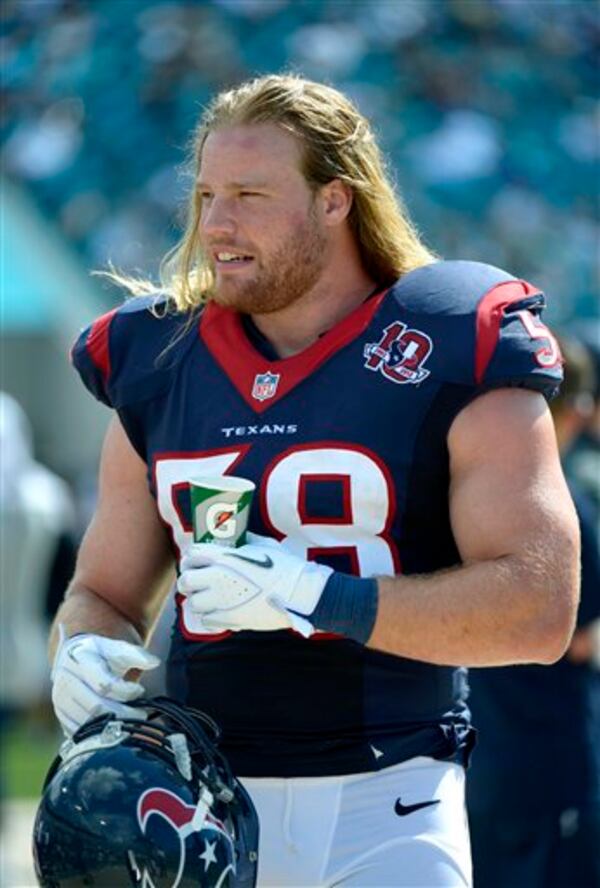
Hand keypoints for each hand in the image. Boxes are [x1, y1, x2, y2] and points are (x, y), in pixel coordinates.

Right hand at [51, 628, 159, 735]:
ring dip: (112, 725)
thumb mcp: (117, 647)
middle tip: (141, 715)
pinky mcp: (61, 715)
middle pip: (96, 707)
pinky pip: (80, 733)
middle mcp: (66, 680)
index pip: (104, 684)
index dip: (126, 691)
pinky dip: (99, 734)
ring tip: (130, 722)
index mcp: (79, 660)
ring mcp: (60, 700)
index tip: (140, 690)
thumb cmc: (101, 653)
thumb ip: (136, 654)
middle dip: (123, 714)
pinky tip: (115, 729)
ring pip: (87, 723)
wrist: (75, 657)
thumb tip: (154, 662)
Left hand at [177, 538, 332, 635]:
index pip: (191, 556)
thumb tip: (237, 539)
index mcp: (224, 557)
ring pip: (193, 604)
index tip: (195, 564)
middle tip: (198, 584)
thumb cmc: (285, 566)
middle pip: (185, 581)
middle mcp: (217, 578)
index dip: (191, 560)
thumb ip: (244, 542)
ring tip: (210, 600)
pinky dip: (209, 617)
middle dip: (189, 582)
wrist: (299, 593)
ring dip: (199, 601)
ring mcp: (222, 600)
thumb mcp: (264, 545)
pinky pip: (206, 620)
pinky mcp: (229, 619)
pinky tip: (220, 612)